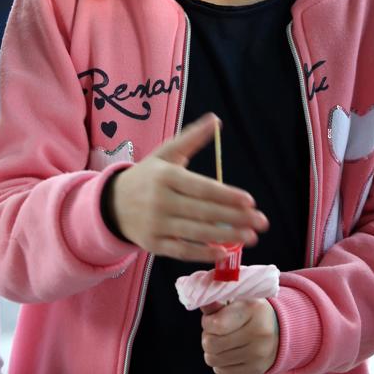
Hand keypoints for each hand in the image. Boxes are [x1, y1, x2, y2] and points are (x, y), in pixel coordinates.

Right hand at [108, 113, 267, 261]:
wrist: (112, 203)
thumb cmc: (148, 176)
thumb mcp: (166, 153)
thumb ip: (192, 138)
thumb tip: (215, 119)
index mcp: (166, 176)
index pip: (202, 188)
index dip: (227, 195)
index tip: (250, 201)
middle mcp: (160, 201)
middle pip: (204, 211)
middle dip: (236, 218)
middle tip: (261, 222)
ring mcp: (156, 225)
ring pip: (196, 233)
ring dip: (227, 237)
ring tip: (251, 237)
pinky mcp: (153, 245)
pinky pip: (182, 251)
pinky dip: (204, 254)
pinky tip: (225, 252)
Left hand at [201, 298, 278, 373]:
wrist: (279, 332)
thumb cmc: (253, 314)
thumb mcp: (239, 301)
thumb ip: (218, 304)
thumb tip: (203, 303)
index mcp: (253, 309)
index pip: (216, 324)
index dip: (206, 323)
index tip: (210, 319)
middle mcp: (258, 332)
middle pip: (212, 344)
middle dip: (207, 337)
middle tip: (214, 332)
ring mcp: (257, 354)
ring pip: (213, 359)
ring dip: (211, 351)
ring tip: (220, 342)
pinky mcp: (255, 369)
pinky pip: (222, 370)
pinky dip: (219, 362)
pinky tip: (228, 352)